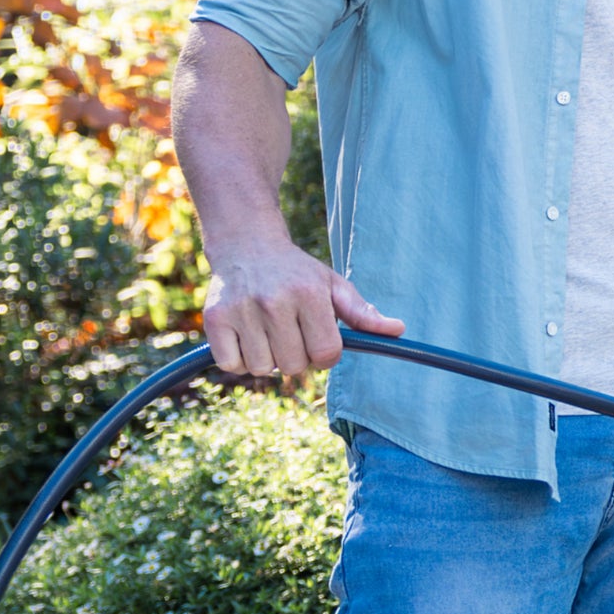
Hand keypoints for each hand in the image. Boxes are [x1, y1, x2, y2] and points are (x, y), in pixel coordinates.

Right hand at [202, 237, 404, 376]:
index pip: (326, 354)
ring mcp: (242, 310)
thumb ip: (363, 313)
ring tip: (268, 332)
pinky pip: (233, 365)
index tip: (320, 341)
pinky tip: (247, 337)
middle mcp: (274, 302)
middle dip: (298, 357)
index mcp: (309, 294)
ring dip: (269, 359)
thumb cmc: (297, 272)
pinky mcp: (215, 319)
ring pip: (264, 368)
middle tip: (292, 333)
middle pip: (294, 365)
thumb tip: (399, 330)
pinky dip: (241, 360)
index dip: (326, 355)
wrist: (247, 245)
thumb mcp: (334, 285)